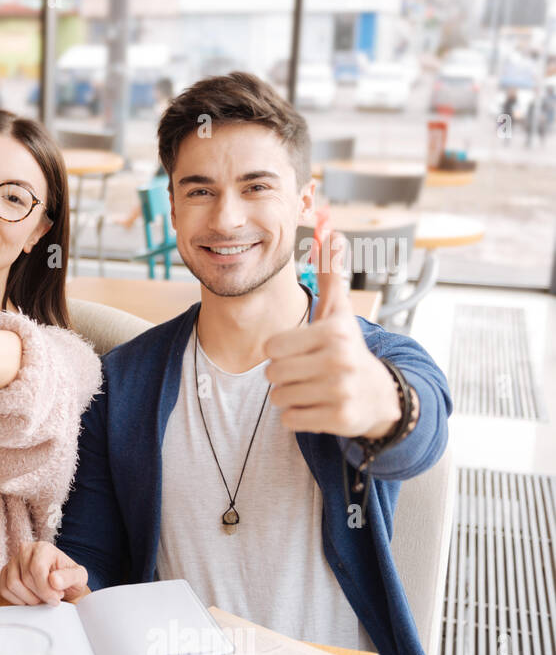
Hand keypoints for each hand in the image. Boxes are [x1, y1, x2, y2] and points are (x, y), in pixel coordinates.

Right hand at [0, 541, 89, 605]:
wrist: (62, 583)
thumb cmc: (69, 578)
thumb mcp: (79, 577)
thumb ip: (70, 577)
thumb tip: (54, 580)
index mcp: (43, 548)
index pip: (36, 569)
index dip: (45, 589)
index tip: (55, 599)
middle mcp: (25, 550)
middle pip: (25, 579)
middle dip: (39, 595)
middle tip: (51, 598)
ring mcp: (13, 560)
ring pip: (12, 584)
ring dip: (27, 598)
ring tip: (41, 598)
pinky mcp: (6, 572)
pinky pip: (4, 590)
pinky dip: (17, 600)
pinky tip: (30, 599)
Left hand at [264, 217, 400, 438]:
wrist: (381, 395)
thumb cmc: (347, 350)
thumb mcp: (339, 313)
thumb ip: (330, 276)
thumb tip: (332, 234)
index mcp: (335, 333)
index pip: (272, 346)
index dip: (280, 351)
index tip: (302, 351)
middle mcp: (340, 361)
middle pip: (272, 374)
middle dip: (283, 375)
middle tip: (307, 373)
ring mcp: (341, 392)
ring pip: (279, 398)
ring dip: (289, 396)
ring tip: (314, 389)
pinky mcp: (340, 420)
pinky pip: (289, 420)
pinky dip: (297, 416)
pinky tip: (318, 407)